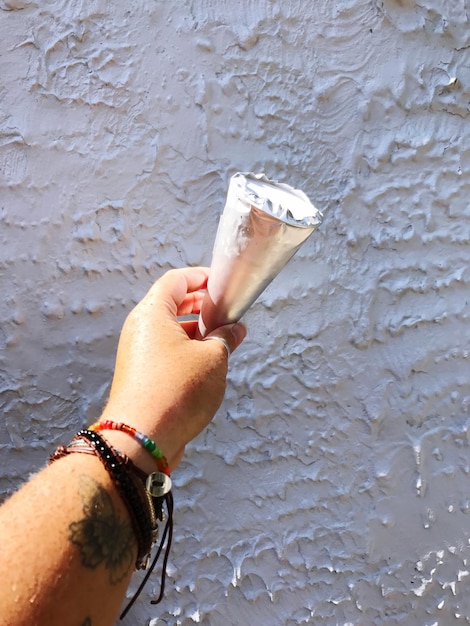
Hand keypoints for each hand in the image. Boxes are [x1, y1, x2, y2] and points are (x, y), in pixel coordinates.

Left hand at [100, 267, 245, 469]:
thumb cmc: (177, 391)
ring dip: (197, 330)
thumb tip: (235, 330)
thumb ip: (226, 338)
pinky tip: (208, 364)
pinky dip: (187, 349)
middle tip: (226, 311)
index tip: (222, 283)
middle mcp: (140, 329)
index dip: (200, 277)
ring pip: (170, 330)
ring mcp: (138, 353)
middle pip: (171, 304)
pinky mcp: (141, 375)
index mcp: (152, 314)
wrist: (141, 438)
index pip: (176, 280)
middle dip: (201, 305)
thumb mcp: (212, 359)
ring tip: (223, 340)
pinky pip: (165, 351)